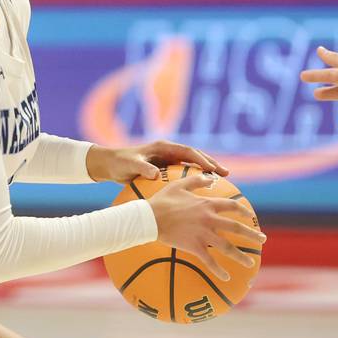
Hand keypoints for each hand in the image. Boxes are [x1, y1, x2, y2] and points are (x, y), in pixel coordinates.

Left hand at [86, 140, 228, 183]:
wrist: (110, 164)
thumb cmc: (119, 163)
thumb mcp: (130, 165)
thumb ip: (143, 167)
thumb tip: (155, 174)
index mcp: (163, 146)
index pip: (188, 151)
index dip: (202, 159)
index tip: (213, 169)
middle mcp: (168, 151)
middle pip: (195, 156)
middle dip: (211, 163)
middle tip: (227, 174)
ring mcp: (168, 159)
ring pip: (192, 164)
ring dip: (206, 171)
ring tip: (223, 181)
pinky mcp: (166, 168)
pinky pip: (185, 172)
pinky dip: (196, 178)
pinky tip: (204, 191)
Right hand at [148, 173, 265, 280]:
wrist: (150, 218)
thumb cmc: (163, 200)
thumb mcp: (179, 185)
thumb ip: (196, 180)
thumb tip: (210, 177)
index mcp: (207, 204)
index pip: (232, 206)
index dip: (243, 211)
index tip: (251, 216)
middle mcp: (209, 220)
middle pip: (236, 228)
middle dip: (252, 235)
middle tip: (263, 240)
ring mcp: (203, 234)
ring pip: (227, 247)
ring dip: (241, 256)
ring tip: (250, 264)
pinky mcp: (194, 247)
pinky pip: (210, 261)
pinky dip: (218, 270)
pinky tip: (226, 277)